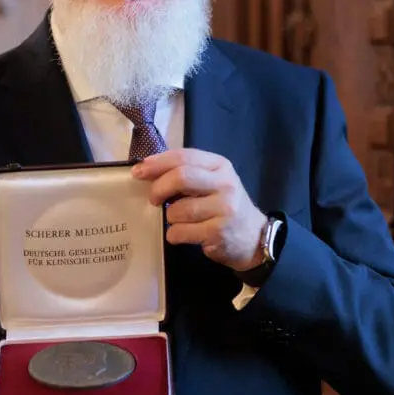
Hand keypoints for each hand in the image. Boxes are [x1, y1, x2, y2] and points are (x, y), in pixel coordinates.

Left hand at [132, 148, 267, 271]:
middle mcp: (225, 184)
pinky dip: (173, 234)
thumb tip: (147, 170)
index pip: (184, 157)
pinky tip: (182, 234)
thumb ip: (186, 172)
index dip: (158, 163)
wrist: (254, 237)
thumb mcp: (213, 182)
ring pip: (178, 209)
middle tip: (153, 199)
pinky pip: (180, 232)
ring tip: (178, 220)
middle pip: (182, 177)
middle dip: (159, 188)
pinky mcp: (218, 233)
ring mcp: (224, 209)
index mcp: (220, 166)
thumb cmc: (224, 206)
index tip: (139, 171)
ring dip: (169, 216)